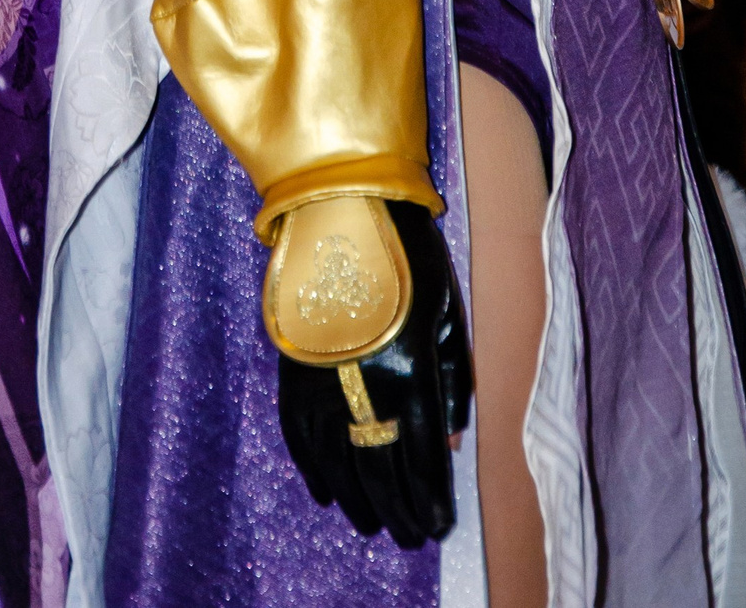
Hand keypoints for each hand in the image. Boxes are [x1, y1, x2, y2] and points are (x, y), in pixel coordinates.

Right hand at [276, 202, 471, 546]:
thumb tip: (450, 441)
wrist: (342, 207)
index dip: (432, 500)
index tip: (439, 525)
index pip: (423, 458)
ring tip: (374, 525)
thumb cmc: (409, 254)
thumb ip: (454, 380)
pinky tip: (326, 494)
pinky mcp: (291, 368)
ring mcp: (322, 379)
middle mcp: (365, 385)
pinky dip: (312, 471)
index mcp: (412, 371)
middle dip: (401, 512)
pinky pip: (298, 437)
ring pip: (339, 463)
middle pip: (382, 471)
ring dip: (358, 500)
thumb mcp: (448, 311)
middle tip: (413, 537)